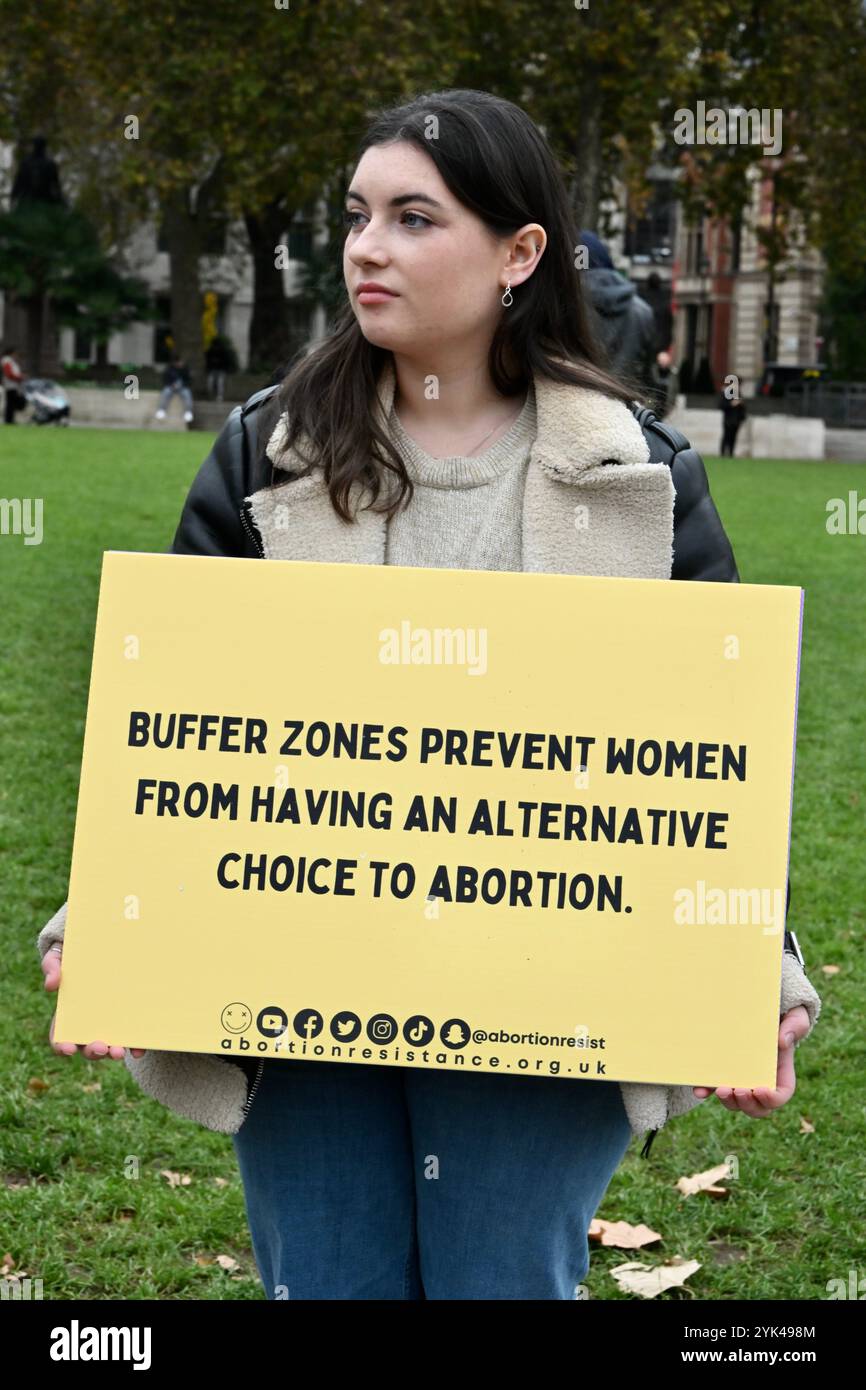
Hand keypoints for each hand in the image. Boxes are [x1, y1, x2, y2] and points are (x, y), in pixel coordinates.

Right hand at [41, 944, 145, 1059]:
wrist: (103, 945)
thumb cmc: (76, 956)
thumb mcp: (60, 956)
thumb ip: (52, 966)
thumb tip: (51, 984)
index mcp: (69, 1015)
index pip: (61, 1037)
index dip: (62, 1045)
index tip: (68, 1048)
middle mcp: (89, 1024)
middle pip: (87, 1047)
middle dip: (93, 1051)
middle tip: (100, 1047)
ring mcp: (110, 1024)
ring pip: (109, 1047)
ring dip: (113, 1053)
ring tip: (119, 1052)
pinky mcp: (128, 1020)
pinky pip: (131, 1038)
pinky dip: (135, 1047)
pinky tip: (139, 1049)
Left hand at [691, 1006, 809, 1117]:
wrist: (757, 1005)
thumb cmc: (781, 1014)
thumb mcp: (794, 1016)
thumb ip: (794, 1026)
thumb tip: (782, 1042)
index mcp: (781, 1073)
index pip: (780, 1095)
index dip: (772, 1099)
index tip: (760, 1089)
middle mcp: (761, 1081)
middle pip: (757, 1107)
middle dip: (748, 1104)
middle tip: (738, 1090)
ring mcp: (740, 1078)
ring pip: (736, 1103)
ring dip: (729, 1102)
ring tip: (721, 1090)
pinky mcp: (722, 1070)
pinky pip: (714, 1087)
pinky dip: (707, 1091)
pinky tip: (699, 1090)